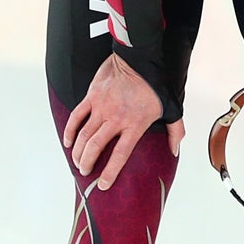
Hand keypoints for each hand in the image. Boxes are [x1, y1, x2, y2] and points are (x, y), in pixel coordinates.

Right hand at [63, 54, 181, 189]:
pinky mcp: (92, 96)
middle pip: (95, 147)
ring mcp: (101, 107)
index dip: (110, 172)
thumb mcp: (171, 108)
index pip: (119, 155)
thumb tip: (174, 151)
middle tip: (85, 172)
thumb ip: (175, 132)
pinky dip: (70, 131)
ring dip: (78, 152)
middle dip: (87, 163)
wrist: (139, 58)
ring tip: (77, 162)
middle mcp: (115, 118)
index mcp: (134, 125)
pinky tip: (68, 142)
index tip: (103, 185)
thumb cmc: (155, 84)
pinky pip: (76, 116)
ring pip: (83, 135)